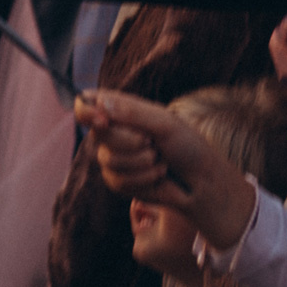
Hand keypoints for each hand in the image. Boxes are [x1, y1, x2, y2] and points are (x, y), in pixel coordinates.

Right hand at [74, 88, 259, 248]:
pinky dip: (142, 179)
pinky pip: (117, 180)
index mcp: (120, 111)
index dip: (87, 111)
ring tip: (159, 160)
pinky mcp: (118, 181)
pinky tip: (157, 176)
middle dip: (128, 142)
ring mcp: (113, 158)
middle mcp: (112, 133)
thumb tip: (101, 104)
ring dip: (140, 162)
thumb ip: (132, 113)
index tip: (103, 120)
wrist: (202, 182)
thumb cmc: (188, 146)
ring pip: (107, 160)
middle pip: (97, 134)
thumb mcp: (165, 123)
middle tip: (152, 143)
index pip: (85, 104)